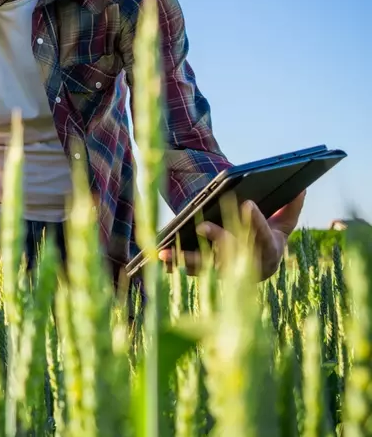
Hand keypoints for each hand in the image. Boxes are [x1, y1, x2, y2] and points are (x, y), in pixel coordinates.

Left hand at [160, 190, 305, 280]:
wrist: (260, 268)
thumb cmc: (269, 240)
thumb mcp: (283, 226)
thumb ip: (290, 208)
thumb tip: (301, 187)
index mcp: (270, 251)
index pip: (264, 235)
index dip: (257, 221)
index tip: (247, 203)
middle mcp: (250, 266)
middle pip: (233, 253)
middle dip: (218, 239)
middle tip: (201, 225)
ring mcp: (230, 273)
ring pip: (208, 267)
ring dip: (186, 259)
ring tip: (166, 250)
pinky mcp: (213, 276)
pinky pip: (193, 272)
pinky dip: (177, 266)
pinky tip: (161, 256)